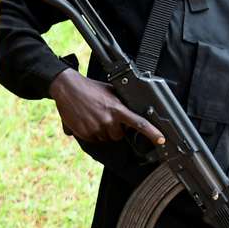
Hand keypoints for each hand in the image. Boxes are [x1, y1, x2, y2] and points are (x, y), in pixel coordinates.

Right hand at [48, 69, 164, 144]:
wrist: (67, 87)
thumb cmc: (90, 88)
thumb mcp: (110, 91)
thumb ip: (122, 102)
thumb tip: (133, 110)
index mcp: (117, 109)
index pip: (139, 123)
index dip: (152, 133)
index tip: (161, 140)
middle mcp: (108, 120)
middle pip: (119, 135)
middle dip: (115, 129)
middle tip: (106, 117)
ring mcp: (95, 128)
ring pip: (105, 138)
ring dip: (102, 131)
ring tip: (94, 116)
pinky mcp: (84, 133)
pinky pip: (93, 139)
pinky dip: (91, 132)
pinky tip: (86, 120)